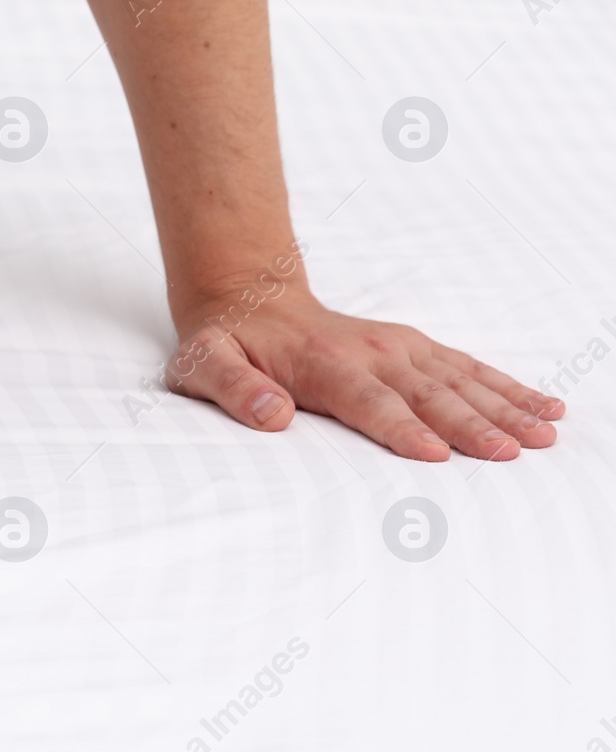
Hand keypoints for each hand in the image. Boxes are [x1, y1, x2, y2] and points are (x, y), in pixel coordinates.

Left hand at [165, 287, 563, 461]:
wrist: (247, 298)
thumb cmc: (226, 344)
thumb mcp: (204, 365)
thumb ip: (234, 390)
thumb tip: (273, 416)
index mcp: (321, 364)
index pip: (366, 400)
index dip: (399, 427)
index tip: (434, 454)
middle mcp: (369, 352)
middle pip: (425, 393)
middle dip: (470, 424)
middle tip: (512, 453)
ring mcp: (396, 348)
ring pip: (457, 379)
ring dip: (503, 406)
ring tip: (546, 432)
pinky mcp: (413, 348)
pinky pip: (466, 368)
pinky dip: (507, 387)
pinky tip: (546, 407)